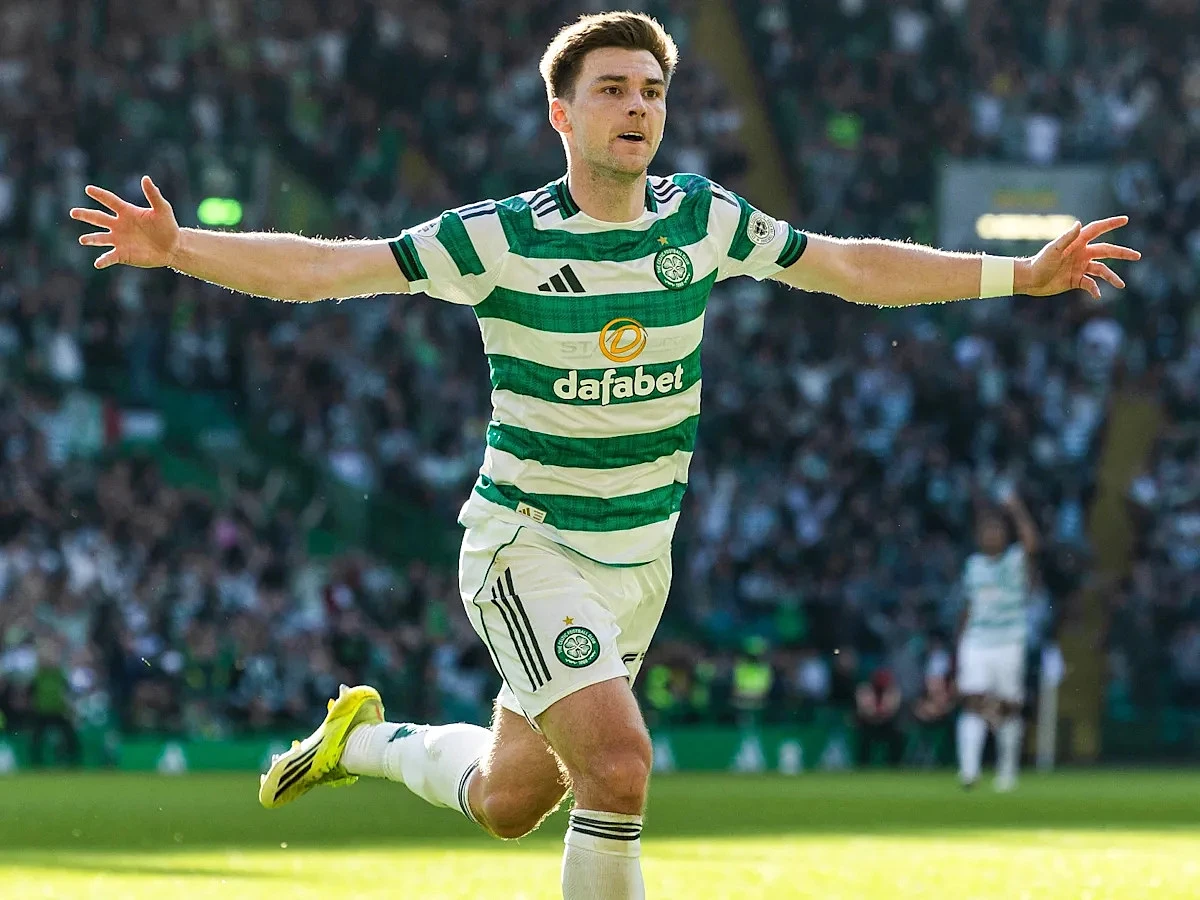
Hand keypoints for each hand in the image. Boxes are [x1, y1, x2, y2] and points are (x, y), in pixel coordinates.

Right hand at [70, 176, 180, 269]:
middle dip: (85, 215)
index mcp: (126, 212)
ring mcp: (119, 240)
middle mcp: (119, 225)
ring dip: (91, 239)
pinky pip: (109, 257)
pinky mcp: (122, 254)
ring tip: (83, 240)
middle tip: (73, 212)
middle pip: (98, 218)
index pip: (110, 200)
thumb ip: (154, 195)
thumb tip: (145, 178)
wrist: (172, 247)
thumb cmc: (167, 226)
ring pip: (100, 238)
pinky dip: (103, 260)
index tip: (88, 189)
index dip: (100, 195)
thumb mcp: (163, 209)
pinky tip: (98, 263)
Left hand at [1016, 216, 1140, 299]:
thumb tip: (1079, 224)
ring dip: (1112, 277)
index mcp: (1078, 243)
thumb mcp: (1054, 250)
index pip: (1097, 230)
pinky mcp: (1076, 280)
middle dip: (1122, 253)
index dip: (1111, 224)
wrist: (1030, 280)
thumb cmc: (1039, 262)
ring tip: (1121, 285)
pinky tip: (1097, 295)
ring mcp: (1080, 267)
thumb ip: (1067, 237)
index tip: (1126, 219)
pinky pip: (1090, 285)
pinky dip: (1095, 290)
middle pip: (1107, 251)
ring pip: (1102, 270)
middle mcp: (1082, 253)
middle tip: (1138, 256)